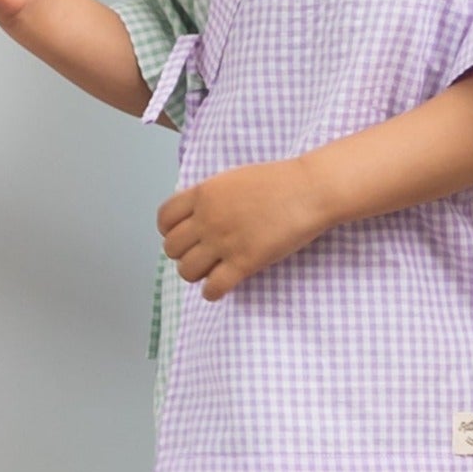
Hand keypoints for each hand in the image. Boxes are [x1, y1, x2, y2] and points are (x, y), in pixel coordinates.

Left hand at [157, 159, 332, 301]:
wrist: (308, 190)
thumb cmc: (278, 181)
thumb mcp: (233, 179)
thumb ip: (212, 197)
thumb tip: (197, 215)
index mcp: (203, 194)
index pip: (164, 218)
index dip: (169, 231)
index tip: (183, 236)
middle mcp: (207, 218)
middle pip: (172, 248)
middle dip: (183, 254)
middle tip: (200, 255)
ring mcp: (223, 241)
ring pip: (186, 271)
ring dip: (196, 274)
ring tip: (211, 271)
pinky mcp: (243, 262)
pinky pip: (212, 288)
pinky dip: (212, 292)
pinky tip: (221, 287)